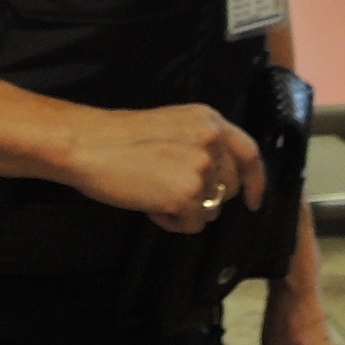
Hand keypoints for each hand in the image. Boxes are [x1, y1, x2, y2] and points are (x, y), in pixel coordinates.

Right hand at [59, 104, 262, 233]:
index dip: (255, 180)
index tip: (253, 199)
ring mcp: (202, 168)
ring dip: (186, 210)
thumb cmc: (119, 139)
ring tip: (154, 194)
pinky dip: (173, 222)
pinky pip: (194, 224)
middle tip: (170, 192)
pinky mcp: (188, 194)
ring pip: (211, 209)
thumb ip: (200, 144)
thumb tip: (215, 179)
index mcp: (208, 120)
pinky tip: (151, 206)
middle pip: (228, 187)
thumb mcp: (172, 126)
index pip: (249, 152)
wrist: (89, 145)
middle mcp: (211, 140)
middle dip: (205, 198)